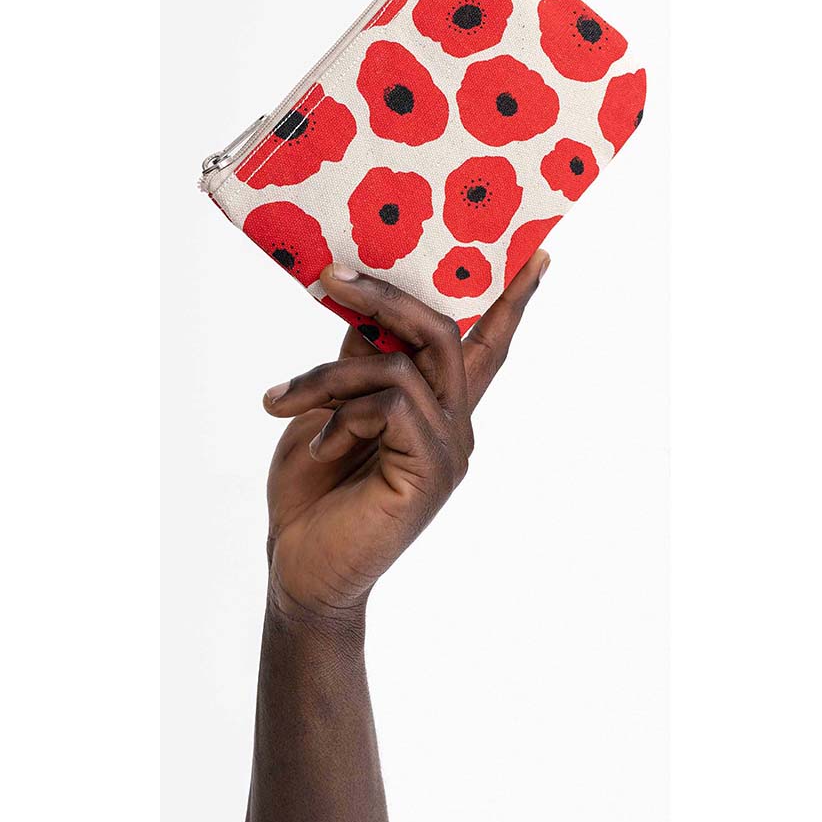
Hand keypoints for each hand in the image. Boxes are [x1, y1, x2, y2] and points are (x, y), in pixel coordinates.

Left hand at [261, 250, 548, 623]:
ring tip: (283, 402)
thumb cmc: (314, 492)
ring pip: (400, 364)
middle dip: (385, 295)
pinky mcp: (433, 471)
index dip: (510, 300)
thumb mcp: (334, 409)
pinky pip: (389, 404)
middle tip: (331, 274)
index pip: (485, 345)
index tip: (538, 252)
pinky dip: (341, 417)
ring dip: (329, 376)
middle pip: (443, 331)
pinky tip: (319, 449)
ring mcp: (449, 448)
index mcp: (438, 407)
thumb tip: (365, 306)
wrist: (301, 569)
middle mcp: (455, 424)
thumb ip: (361, 362)